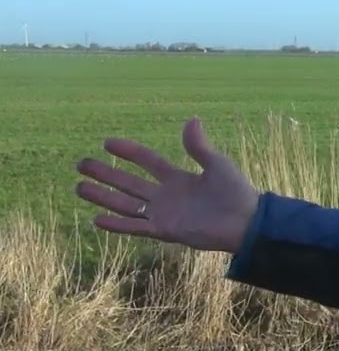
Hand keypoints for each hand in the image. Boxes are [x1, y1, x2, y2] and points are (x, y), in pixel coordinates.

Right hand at [74, 118, 260, 253]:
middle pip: (129, 183)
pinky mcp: (166, 231)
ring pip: (126, 204)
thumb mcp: (217, 164)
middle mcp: (167, 196)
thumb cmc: (236, 192)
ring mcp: (164, 214)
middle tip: (81, 164)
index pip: (147, 162)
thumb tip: (191, 120)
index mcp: (178, 178)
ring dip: (103, 197)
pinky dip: (117, 224)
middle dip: (105, 174)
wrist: (246, 221)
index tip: (107, 142)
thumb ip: (199, 146)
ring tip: (79, 187)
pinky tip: (96, 218)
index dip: (129, 152)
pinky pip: (136, 227)